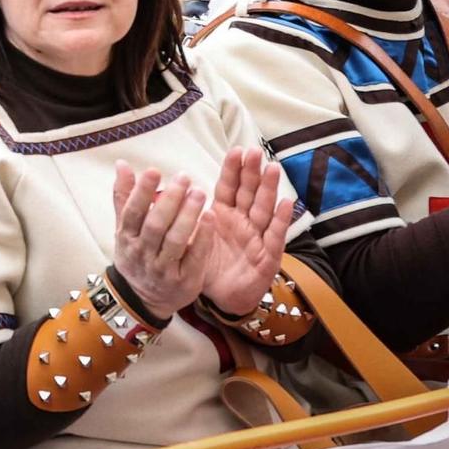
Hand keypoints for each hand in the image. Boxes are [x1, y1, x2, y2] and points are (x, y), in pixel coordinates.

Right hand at [111, 163, 214, 319]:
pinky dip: (203, 238)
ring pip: (176, 240)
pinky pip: (195, 257)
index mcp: (126, 238)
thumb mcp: (124, 228)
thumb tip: (122, 165)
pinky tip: (210, 217)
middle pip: (156, 225)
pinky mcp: (185, 281)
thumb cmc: (136, 255)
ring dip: (188, 215)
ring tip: (199, 193)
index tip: (154, 171)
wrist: (143, 299)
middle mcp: (143, 254)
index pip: (132, 212)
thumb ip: (124, 196)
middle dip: (171, 200)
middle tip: (184, 178)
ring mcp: (163, 269)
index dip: (142, 192)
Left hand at [198, 147, 295, 316]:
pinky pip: (275, 236)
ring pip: (264, 209)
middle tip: (255, 151)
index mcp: (224, 215)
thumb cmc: (209, 265)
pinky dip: (280, 220)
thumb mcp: (192, 240)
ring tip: (272, 168)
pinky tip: (286, 203)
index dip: (233, 170)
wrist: (223, 297)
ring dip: (269, 189)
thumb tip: (163, 194)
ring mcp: (257, 237)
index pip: (228, 188)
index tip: (236, 150)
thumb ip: (184, 219)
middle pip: (248, 193)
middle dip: (252, 172)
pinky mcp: (268, 256)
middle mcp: (243, 222)